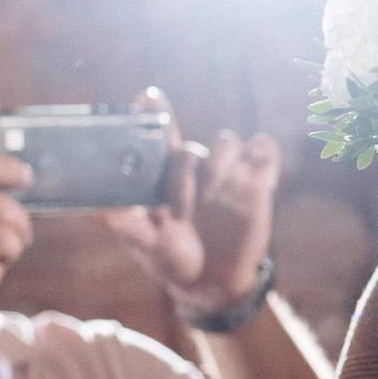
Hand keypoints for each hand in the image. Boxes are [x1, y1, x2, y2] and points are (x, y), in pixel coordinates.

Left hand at [103, 93, 280, 312]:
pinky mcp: (258, 183)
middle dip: (184, 175)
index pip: (160, 137)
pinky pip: (266, 153)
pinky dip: (264, 156)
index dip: (155, 112)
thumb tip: (111, 217)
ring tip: (213, 194)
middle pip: (193, 148)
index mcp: (165, 178)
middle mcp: (197, 170)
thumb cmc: (173, 261)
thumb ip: (135, 232)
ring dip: (220, 163)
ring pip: (228, 142)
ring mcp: (229, 174)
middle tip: (180, 210)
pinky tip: (258, 178)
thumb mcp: (151, 250)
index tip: (147, 95)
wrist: (212, 283)